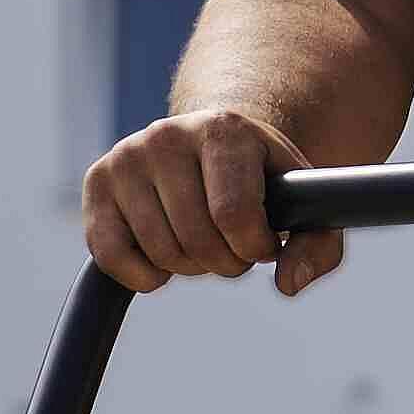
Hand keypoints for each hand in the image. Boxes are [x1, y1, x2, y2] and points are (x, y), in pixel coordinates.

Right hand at [83, 102, 348, 294]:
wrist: (210, 145)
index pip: (234, 214)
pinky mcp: (96, 183)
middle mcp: (167, 135)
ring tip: (201, 242)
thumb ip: (317, 246)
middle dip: (224, 262)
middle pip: (197, 240)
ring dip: (189, 267)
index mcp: (223, 129)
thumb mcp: (302, 204)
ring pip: (159, 253)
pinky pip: (110, 257)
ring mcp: (126, 157)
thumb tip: (288, 284)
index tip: (262, 243)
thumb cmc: (260, 181)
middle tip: (232, 247)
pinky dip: (143, 276)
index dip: (254, 248)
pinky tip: (163, 257)